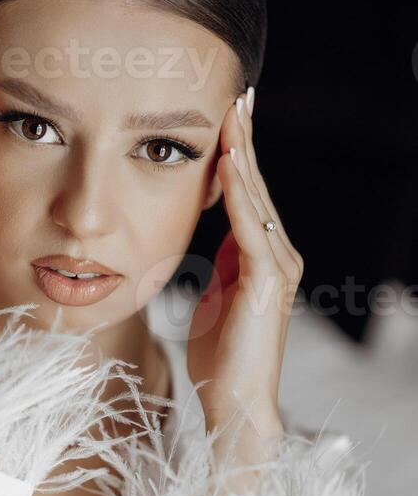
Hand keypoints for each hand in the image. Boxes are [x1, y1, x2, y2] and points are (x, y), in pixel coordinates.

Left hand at [187, 90, 303, 446]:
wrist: (233, 400)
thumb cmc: (221, 354)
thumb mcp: (217, 297)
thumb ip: (223, 265)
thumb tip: (217, 240)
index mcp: (263, 256)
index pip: (248, 194)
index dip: (239, 154)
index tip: (229, 117)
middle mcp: (277, 254)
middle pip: (256, 186)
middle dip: (245, 140)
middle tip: (237, 95)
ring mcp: (276, 266)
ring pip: (256, 200)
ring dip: (243, 155)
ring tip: (233, 115)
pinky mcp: (266, 282)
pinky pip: (249, 229)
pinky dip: (238, 195)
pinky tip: (227, 164)